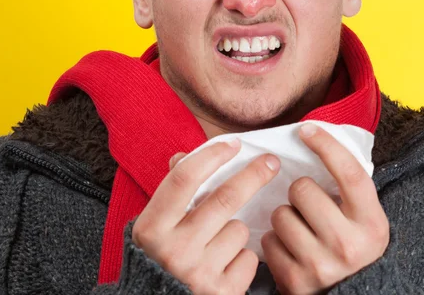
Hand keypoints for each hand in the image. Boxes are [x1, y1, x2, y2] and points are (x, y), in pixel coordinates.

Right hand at [132, 140, 279, 294]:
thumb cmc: (162, 259)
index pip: (184, 179)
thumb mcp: (156, 226)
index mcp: (152, 228)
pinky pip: (248, 258)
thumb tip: (183, 157)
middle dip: (253, 175)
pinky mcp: (221, 293)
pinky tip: (225, 266)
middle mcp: (173, 250)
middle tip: (271, 162)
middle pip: (224, 199)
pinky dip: (243, 257)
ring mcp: (198, 274)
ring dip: (236, 229)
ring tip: (218, 244)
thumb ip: (171, 192)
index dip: (212, 156)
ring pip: (239, 229)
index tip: (233, 143)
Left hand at [261, 123, 388, 294]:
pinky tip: (291, 249)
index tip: (307, 129)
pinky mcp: (295, 281)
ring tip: (301, 230)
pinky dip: (275, 241)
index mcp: (372, 224)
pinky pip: (267, 240)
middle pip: (302, 189)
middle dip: (299, 192)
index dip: (327, 146)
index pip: (350, 174)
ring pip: (280, 214)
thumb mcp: (362, 218)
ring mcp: (321, 265)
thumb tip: (317, 137)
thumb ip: (348, 188)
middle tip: (308, 205)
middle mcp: (349, 245)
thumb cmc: (351, 245)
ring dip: (285, 217)